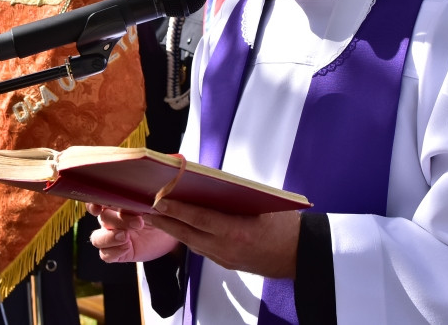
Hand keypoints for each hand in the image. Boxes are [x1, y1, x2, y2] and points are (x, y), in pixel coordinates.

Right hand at [87, 203, 179, 263]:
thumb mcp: (154, 206)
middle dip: (118, 220)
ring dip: (109, 237)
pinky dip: (114, 251)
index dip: (94, 205)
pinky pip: (105, 254)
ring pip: (97, 238)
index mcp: (116, 204)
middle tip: (138, 223)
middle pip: (103, 219)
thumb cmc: (161, 215)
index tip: (99, 208)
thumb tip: (143, 198)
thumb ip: (145, 201)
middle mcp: (111, 219)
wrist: (170, 234)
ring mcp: (112, 237)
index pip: (98, 202)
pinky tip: (127, 247)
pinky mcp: (117, 253)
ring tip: (126, 237)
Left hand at [146, 198, 300, 278]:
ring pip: (192, 243)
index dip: (176, 210)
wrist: (301, 255)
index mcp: (236, 232)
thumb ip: (234, 196)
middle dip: (165, 221)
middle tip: (146, 208)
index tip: (158, 201)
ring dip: (173, 230)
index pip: (199, 219)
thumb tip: (209, 185)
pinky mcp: (227, 263)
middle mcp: (227, 249)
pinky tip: (180, 228)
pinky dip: (189, 237)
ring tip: (157, 216)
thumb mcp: (262, 204)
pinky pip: (202, 249)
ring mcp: (225, 259)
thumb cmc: (285, 225)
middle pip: (188, 234)